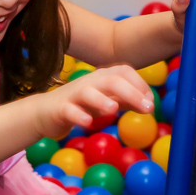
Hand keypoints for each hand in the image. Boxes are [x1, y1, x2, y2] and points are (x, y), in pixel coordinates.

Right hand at [32, 65, 153, 139]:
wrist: (45, 112)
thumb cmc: (80, 105)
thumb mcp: (106, 100)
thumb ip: (125, 99)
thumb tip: (149, 103)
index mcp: (102, 77)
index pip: (124, 71)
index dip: (140, 84)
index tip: (150, 103)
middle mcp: (89, 82)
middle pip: (111, 80)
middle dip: (131, 92)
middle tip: (148, 109)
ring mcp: (73, 94)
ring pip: (88, 92)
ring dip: (102, 100)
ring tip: (114, 109)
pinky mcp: (61, 109)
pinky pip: (69, 110)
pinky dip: (79, 115)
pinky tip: (88, 122)